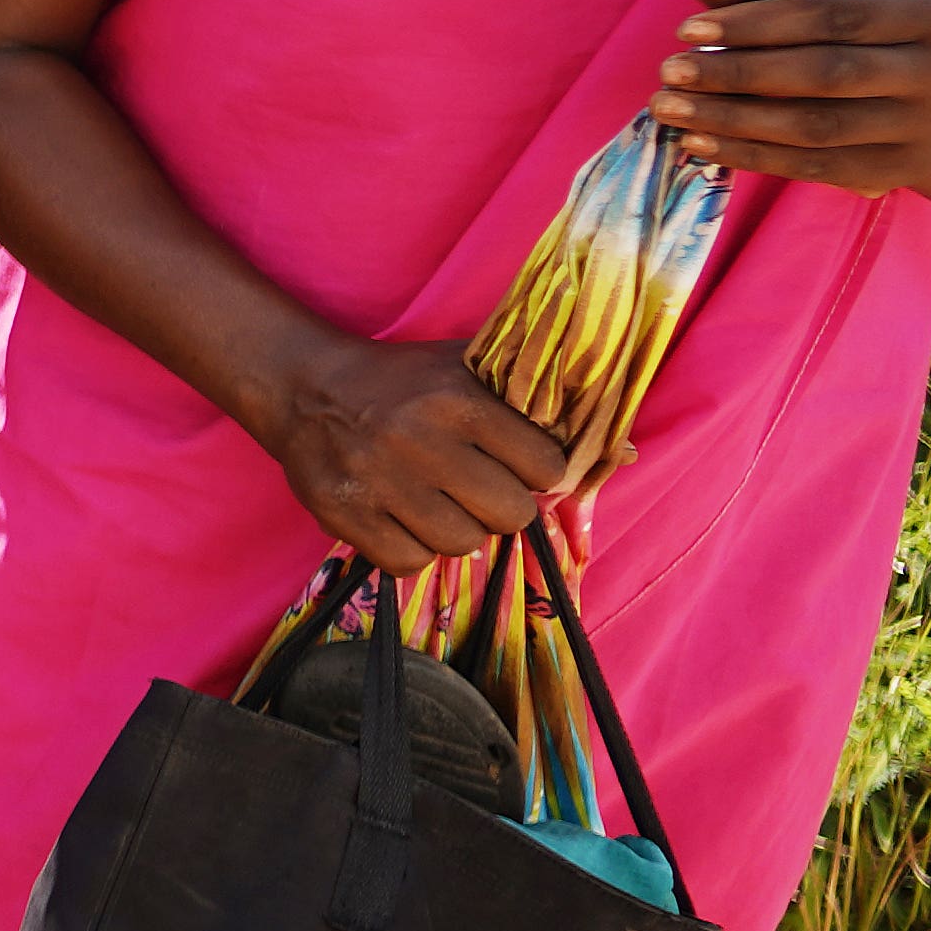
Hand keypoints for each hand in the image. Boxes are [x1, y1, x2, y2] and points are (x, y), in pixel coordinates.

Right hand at [257, 331, 568, 567]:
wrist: (304, 386)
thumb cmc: (402, 381)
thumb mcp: (467, 367)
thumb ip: (538, 399)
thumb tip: (626, 455)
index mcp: (456, 401)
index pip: (545, 466)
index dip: (539, 471)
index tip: (519, 465)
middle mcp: (419, 441)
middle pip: (509, 514)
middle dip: (503, 508)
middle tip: (481, 492)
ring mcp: (378, 481)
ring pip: (461, 544)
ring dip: (459, 532)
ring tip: (441, 507)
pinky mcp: (343, 512)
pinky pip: (408, 563)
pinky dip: (414, 551)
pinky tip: (405, 522)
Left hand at [653, 0, 930, 193]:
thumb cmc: (897, 49)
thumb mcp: (860, 12)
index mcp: (920, 17)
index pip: (830, 17)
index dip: (757, 23)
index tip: (689, 29)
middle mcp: (927, 72)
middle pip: (822, 74)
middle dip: (737, 73)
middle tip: (669, 73)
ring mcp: (916, 127)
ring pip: (815, 127)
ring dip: (733, 120)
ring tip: (669, 110)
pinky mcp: (899, 171)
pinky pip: (817, 167)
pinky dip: (753, 156)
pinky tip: (701, 143)